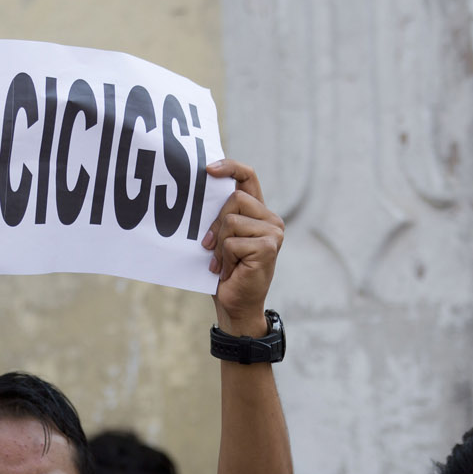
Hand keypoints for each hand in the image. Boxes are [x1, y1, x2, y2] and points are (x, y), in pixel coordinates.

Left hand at [201, 159, 283, 335]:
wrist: (235, 306)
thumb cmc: (225, 273)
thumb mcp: (220, 239)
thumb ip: (220, 217)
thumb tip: (199, 192)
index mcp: (258, 213)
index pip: (248, 177)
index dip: (230, 167)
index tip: (208, 169)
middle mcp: (270, 219)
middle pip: (234, 199)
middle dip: (216, 224)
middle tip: (211, 248)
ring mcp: (273, 232)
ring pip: (231, 220)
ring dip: (219, 246)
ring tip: (224, 264)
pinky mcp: (269, 246)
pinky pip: (233, 242)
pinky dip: (225, 259)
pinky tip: (231, 272)